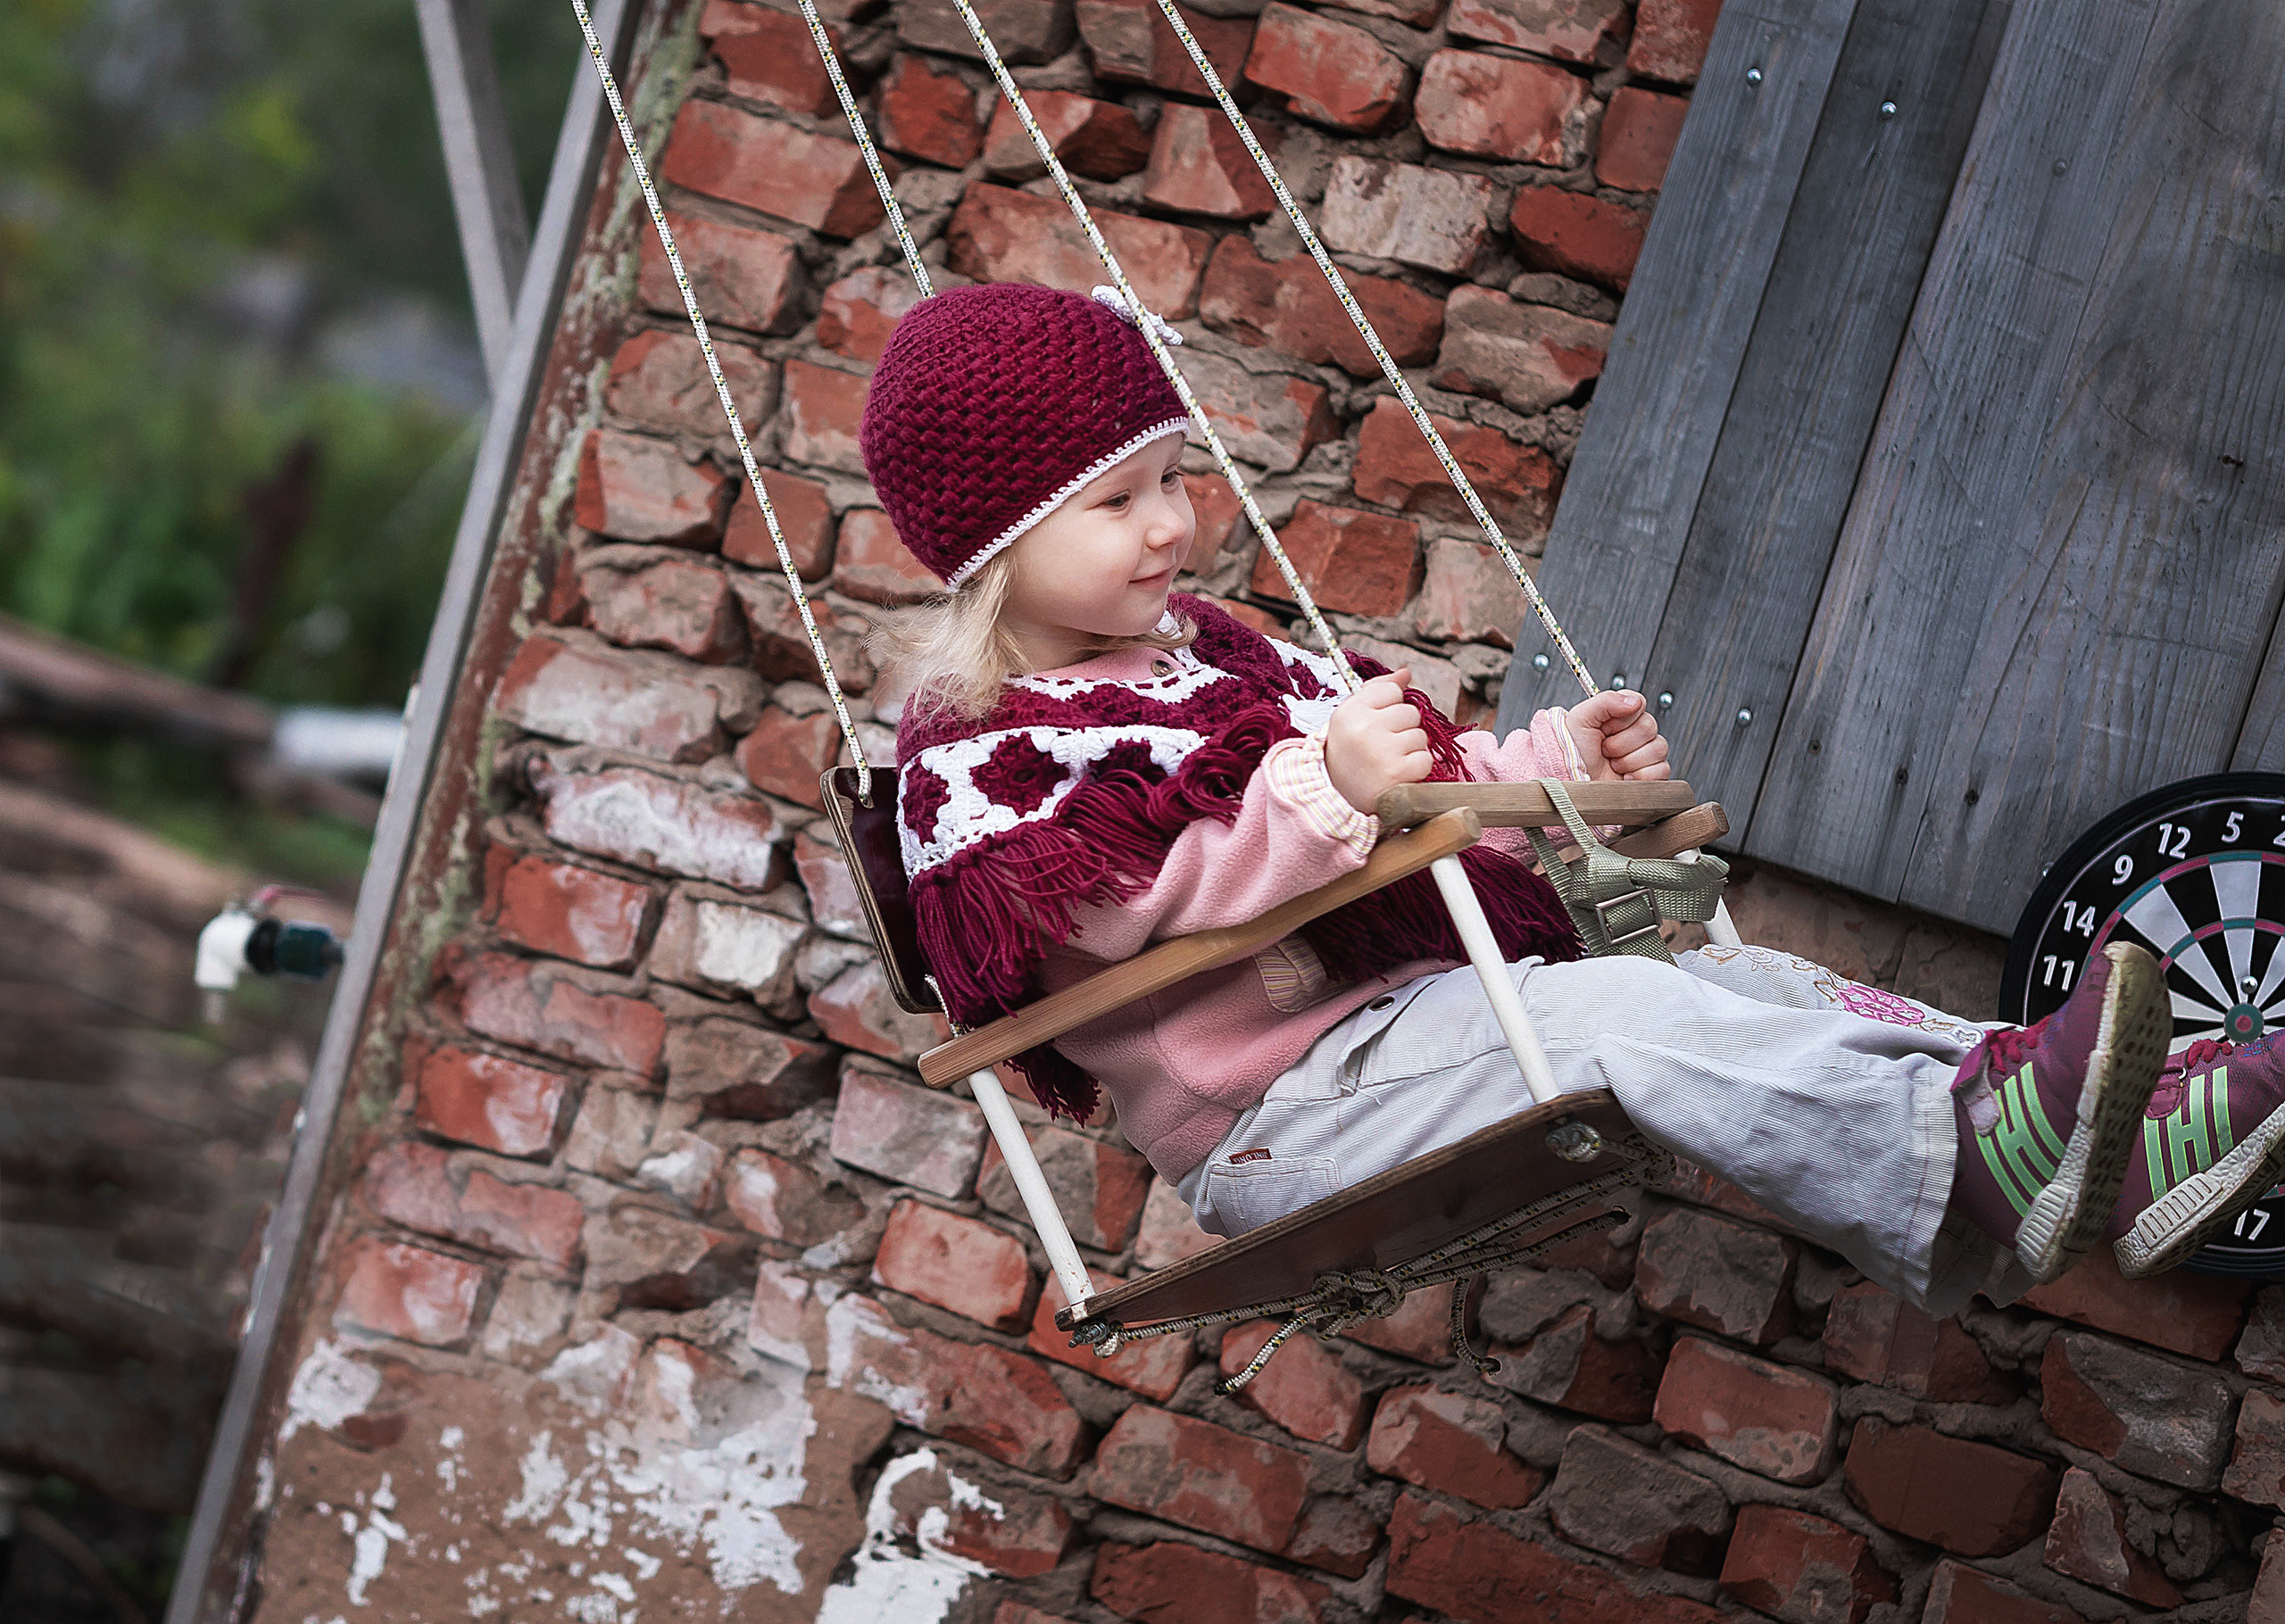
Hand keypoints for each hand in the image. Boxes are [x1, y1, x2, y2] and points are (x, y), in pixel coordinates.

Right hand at [1325, 670, 1433, 813]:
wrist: (1338, 797)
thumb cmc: (1349, 752)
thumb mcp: (1351, 717)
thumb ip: (1377, 690)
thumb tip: (1406, 672)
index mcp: (1350, 711)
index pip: (1392, 690)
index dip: (1388, 708)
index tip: (1376, 724)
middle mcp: (1364, 728)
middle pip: (1410, 712)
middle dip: (1402, 728)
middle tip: (1383, 746)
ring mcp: (1382, 751)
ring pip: (1420, 736)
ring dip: (1410, 749)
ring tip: (1389, 760)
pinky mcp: (1398, 773)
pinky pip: (1425, 759)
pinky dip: (1416, 768)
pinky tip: (1397, 773)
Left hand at [1565, 690, 1669, 780]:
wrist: (1572, 782)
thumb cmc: (1571, 755)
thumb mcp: (1580, 719)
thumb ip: (1606, 701)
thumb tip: (1634, 701)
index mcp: (1618, 717)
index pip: (1639, 703)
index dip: (1621, 719)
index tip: (1604, 729)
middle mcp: (1633, 734)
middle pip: (1649, 727)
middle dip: (1622, 743)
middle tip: (1605, 750)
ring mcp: (1643, 755)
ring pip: (1658, 748)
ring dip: (1630, 760)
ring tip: (1613, 765)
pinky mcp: (1650, 775)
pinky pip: (1662, 769)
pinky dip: (1641, 775)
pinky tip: (1625, 777)